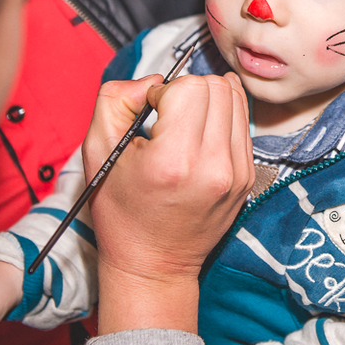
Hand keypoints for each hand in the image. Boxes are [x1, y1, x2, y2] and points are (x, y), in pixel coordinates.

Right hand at [84, 72, 253, 333]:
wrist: (153, 265)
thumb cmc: (121, 211)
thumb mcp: (97, 150)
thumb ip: (117, 99)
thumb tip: (154, 80)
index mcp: (174, 161)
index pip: (190, 86)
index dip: (164, 90)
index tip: (151, 113)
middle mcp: (214, 166)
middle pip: (218, 86)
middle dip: (189, 90)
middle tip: (168, 116)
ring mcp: (237, 173)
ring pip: (236, 98)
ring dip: (209, 100)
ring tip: (185, 124)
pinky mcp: (248, 177)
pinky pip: (243, 122)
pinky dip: (222, 119)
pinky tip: (200, 137)